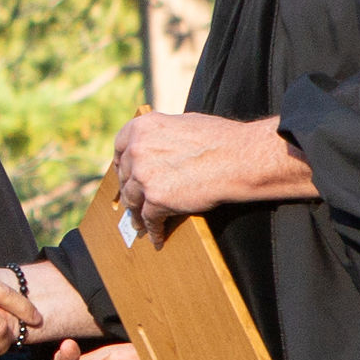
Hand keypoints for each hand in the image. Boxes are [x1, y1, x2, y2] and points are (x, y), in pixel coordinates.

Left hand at [113, 110, 316, 234]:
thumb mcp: (184, 123)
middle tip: (131, 201)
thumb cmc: (220, 139)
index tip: (123, 174)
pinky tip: (156, 236)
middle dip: (128, 190)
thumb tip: (158, 142)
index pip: (120, 148)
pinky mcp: (156, 199)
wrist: (238, 158)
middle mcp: (138, 149)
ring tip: (138, 224)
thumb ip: (163, 134)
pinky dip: (153, 230)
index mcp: (143, 127)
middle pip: (125, 177)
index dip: (121, 164)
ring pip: (132, 201)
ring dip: (135, 214)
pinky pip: (149, 220)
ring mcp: (144, 175)